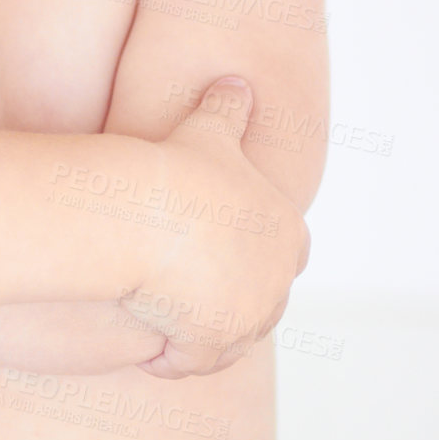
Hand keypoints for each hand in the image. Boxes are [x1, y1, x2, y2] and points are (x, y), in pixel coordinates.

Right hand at [123, 77, 309, 379]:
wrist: (149, 214)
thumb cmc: (179, 169)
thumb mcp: (208, 130)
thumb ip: (228, 109)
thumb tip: (234, 77)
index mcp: (289, 235)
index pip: (284, 257)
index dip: (250, 258)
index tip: (217, 256)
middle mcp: (278, 282)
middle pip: (258, 304)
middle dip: (228, 302)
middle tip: (187, 294)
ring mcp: (248, 318)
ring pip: (227, 338)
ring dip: (200, 335)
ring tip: (165, 321)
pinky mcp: (212, 344)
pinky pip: (191, 362)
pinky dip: (172, 358)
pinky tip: (150, 346)